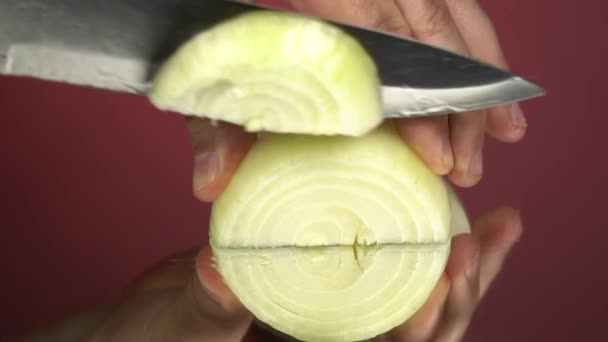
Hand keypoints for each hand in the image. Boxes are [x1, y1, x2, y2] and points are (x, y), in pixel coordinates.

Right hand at [16, 207, 520, 341]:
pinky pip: (376, 260)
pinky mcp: (322, 279)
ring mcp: (333, 310)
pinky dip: (415, 235)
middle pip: (420, 327)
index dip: (424, 327)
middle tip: (488, 236)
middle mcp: (337, 337)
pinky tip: (444, 205)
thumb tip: (220, 272)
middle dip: (461, 289)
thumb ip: (207, 308)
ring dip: (457, 262)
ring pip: (411, 293)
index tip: (442, 281)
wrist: (143, 329)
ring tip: (494, 223)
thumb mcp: (180, 329)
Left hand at [190, 0, 528, 201]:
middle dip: (461, 102)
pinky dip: (470, 42)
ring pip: (449, 10)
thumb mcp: (197, 58)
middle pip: (432, 28)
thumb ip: (209, 116)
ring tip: (503, 131)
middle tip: (468, 167)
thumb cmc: (190, 10)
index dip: (418, 104)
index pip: (386, 43)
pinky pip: (441, 3)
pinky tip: (486, 81)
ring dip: (480, 73)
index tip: (438, 156)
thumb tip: (211, 183)